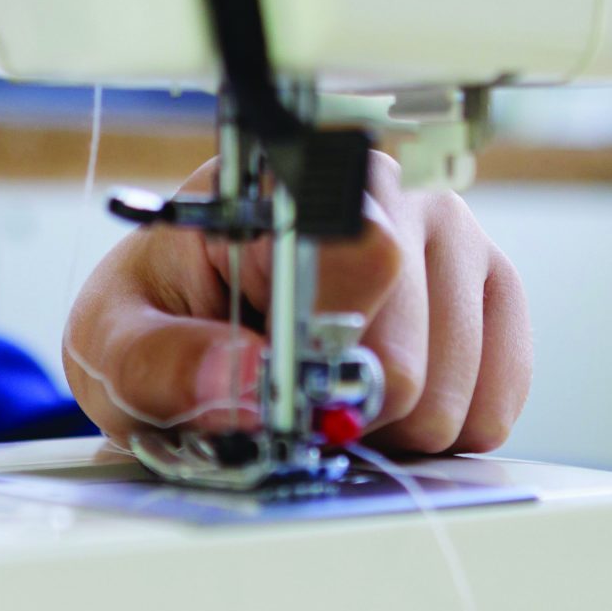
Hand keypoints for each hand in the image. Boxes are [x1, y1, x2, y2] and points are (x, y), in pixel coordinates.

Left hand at [62, 152, 530, 454]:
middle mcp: (386, 189)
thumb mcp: (114, 342)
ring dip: (388, 426)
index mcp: (289, 181)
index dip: (324, 343)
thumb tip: (246, 380)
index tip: (279, 374)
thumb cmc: (156, 314)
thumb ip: (162, 363)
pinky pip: (498, 399)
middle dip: (343, 406)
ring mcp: (450, 233)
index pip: (360, 251)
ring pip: (454, 391)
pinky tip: (386, 399)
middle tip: (289, 393)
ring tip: (331, 390)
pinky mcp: (491, 287)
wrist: (189, 312)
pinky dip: (439, 429)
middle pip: (408, 355)